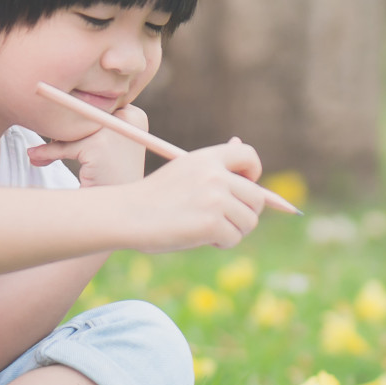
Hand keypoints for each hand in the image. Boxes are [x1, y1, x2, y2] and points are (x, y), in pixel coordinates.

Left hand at [27, 103, 150, 186]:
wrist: (123, 210)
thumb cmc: (113, 179)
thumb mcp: (104, 147)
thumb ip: (86, 128)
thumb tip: (52, 108)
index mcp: (135, 115)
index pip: (96, 106)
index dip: (78, 118)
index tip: (60, 131)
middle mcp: (129, 118)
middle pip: (84, 112)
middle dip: (63, 127)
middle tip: (46, 142)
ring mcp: (115, 131)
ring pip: (73, 129)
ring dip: (53, 141)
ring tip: (37, 155)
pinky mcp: (99, 146)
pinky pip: (65, 146)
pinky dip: (49, 153)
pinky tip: (36, 158)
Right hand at [115, 138, 265, 251]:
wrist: (128, 215)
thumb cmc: (154, 196)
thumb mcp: (184, 170)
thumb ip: (214, 164)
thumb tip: (239, 141)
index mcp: (207, 158)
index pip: (249, 156)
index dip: (253, 173)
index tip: (244, 186)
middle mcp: (215, 175)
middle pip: (257, 197)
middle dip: (246, 213)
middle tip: (226, 221)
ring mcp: (215, 199)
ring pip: (249, 221)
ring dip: (234, 231)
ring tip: (210, 231)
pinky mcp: (212, 223)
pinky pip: (234, 238)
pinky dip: (222, 243)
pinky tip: (202, 238)